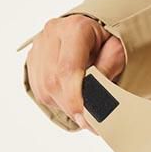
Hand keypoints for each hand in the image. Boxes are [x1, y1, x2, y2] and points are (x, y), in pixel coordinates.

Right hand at [26, 14, 125, 130]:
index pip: (68, 68)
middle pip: (54, 80)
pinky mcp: (33, 59)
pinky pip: (39, 88)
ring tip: (83, 111)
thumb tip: (97, 98)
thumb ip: (108, 70)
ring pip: (44, 87)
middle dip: (72, 106)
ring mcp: (39, 46)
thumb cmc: (107, 40)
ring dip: (64, 105)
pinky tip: (71, 99)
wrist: (92, 30)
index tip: (86, 117)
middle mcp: (52, 34)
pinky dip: (56, 100)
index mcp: (75, 28)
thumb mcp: (117, 51)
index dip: (75, 97)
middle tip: (90, 123)